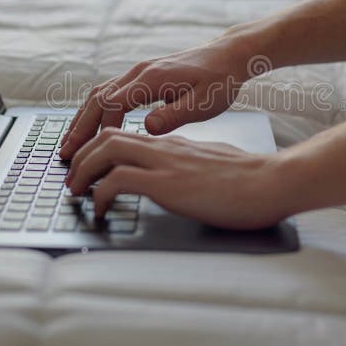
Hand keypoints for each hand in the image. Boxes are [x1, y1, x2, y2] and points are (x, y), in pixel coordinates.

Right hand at [60, 34, 254, 158]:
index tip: (84, 154)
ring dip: (83, 118)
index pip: (111, 104)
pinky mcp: (143, 77)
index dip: (94, 130)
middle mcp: (140, 72)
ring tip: (70, 143)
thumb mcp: (204, 103)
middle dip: (79, 127)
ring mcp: (139, 72)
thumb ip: (174, 116)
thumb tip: (146, 128)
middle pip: (96, 98)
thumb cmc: (220, 80)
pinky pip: (110, 92)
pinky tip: (92, 126)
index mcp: (152, 79)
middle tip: (64, 154)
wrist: (229, 56)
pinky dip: (95, 110)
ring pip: (99, 94)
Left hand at [65, 127, 286, 229]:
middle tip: (73, 181)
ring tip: (77, 192)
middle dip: (83, 156)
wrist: (271, 181)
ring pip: (106, 150)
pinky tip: (101, 209)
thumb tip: (185, 176)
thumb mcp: (214, 164)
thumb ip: (193, 164)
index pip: (126, 136)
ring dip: (84, 171)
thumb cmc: (250, 179)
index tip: (90, 169)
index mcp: (174, 144)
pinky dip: (100, 194)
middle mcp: (165, 147)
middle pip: (107, 136)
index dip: (100, 150)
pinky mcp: (167, 183)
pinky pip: (117, 180)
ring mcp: (165, 162)